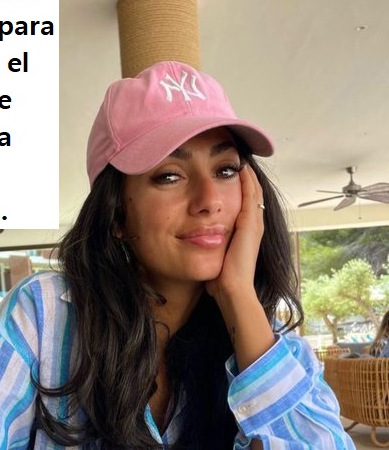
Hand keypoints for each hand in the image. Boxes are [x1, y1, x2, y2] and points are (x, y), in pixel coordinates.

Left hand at [205, 165, 263, 302]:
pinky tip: (240, 167)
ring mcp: (255, 224)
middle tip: (237, 159)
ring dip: (247, 174)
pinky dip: (247, 180)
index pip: (246, 204)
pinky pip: (251, 195)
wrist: (233, 291)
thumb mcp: (215, 259)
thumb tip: (194, 246)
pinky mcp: (251, 225)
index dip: (240, 188)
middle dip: (245, 177)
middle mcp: (254, 226)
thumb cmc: (221, 281)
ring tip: (239, 157)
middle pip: (253, 193)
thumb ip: (209, 249)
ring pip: (254, 191)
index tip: (229, 173)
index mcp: (246, 234)